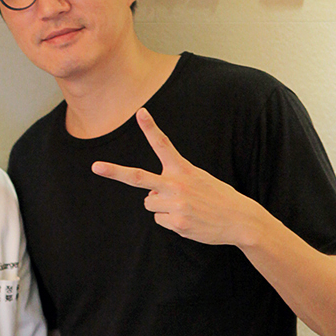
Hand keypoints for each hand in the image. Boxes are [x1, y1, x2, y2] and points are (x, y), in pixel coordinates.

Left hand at [91, 107, 261, 246]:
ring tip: (185, 207)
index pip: (164, 145)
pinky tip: (188, 219)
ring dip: (161, 206)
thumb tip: (148, 198)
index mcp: (183, 169)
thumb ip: (172, 183)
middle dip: (115, 172)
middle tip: (95, 167)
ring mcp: (175, 204)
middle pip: (138, 177)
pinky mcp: (177, 222)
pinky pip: (160, 220)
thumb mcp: (199, 180)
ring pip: (149, 204)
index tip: (141, 113)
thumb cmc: (217, 197)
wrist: (240, 220)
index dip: (151, 128)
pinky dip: (170, 221)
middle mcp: (176, 185)